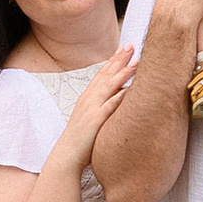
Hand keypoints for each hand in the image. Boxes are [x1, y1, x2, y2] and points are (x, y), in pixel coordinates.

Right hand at [53, 41, 138, 156]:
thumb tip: (114, 103)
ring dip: (123, 72)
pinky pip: (112, 105)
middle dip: (119, 59)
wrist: (66, 156)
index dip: (112, 61)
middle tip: (131, 45)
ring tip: (136, 61)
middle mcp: (88, 99)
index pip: (101, 75)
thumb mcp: (89, 120)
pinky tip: (133, 88)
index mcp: (87, 98)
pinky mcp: (96, 120)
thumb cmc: (80, 141)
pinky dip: (122, 95)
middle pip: (105, 75)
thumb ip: (100, 109)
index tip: (122, 49)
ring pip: (109, 86)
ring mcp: (92, 108)